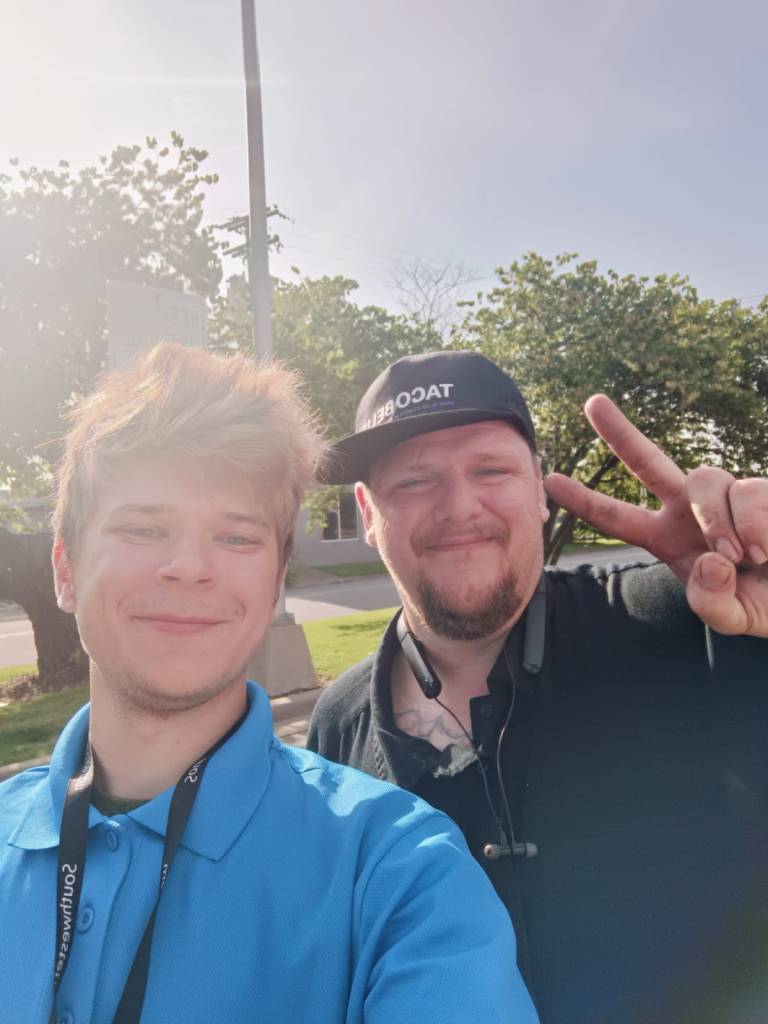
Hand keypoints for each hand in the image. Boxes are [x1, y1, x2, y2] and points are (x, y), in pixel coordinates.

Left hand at [544, 394, 767, 637]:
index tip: (550, 480)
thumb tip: (709, 559)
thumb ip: (712, 603)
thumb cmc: (765, 602)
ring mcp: (726, 496)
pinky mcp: (761, 491)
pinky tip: (767, 550)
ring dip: (715, 521)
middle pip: (649, 462)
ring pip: (703, 480)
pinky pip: (748, 492)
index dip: (585, 500)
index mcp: (668, 538)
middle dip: (620, 432)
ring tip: (745, 558)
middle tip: (592, 402)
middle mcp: (691, 510)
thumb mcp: (731, 616)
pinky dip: (755, 525)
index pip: (619, 517)